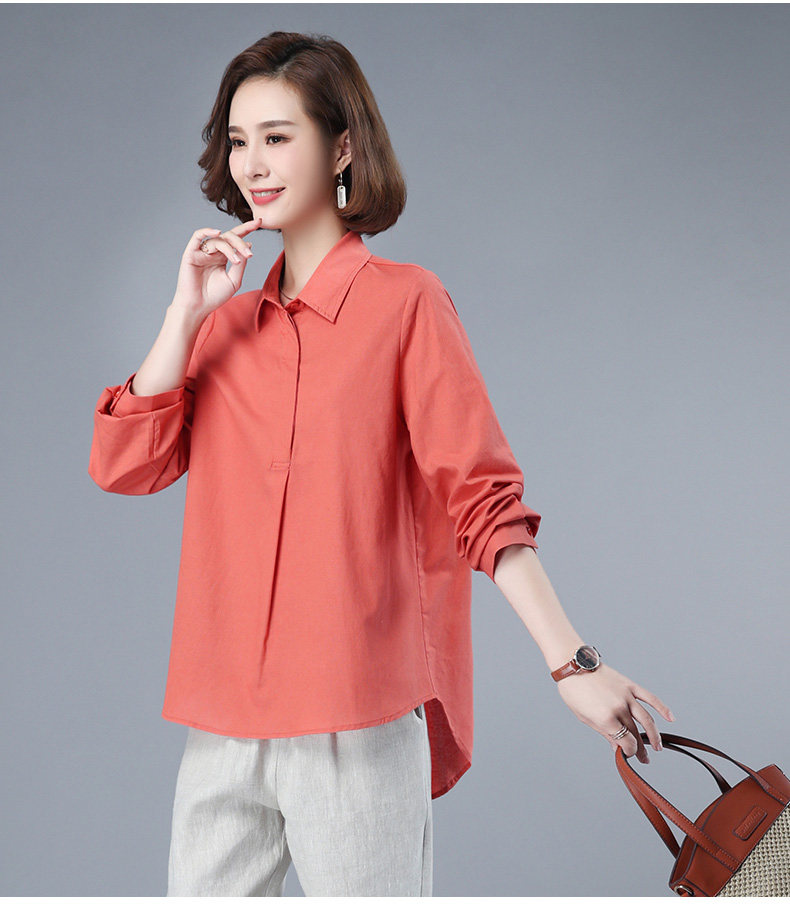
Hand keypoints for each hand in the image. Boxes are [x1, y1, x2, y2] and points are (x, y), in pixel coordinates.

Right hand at [171, 217, 261, 318]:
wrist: (199, 307)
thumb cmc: (215, 296)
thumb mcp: (234, 280)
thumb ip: (241, 263)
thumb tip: (249, 244)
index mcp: (223, 257)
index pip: (236, 238)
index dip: (247, 228)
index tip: (260, 222)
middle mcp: (213, 252)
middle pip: (229, 237)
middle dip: (241, 242)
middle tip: (250, 254)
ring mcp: (202, 252)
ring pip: (218, 240)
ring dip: (230, 248)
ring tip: (236, 261)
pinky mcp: (191, 253)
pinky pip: (197, 236)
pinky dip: (207, 231)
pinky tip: (217, 232)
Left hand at [555, 662, 674, 763]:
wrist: (573, 665)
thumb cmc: (574, 691)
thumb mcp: (584, 717)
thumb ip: (604, 733)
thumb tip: (617, 747)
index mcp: (606, 718)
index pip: (626, 742)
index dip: (629, 751)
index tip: (628, 754)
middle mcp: (619, 708)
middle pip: (635, 733)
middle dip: (641, 748)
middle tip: (645, 759)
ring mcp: (626, 695)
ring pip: (647, 720)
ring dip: (654, 736)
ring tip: (657, 747)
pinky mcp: (629, 685)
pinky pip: (650, 698)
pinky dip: (662, 708)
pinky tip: (671, 718)